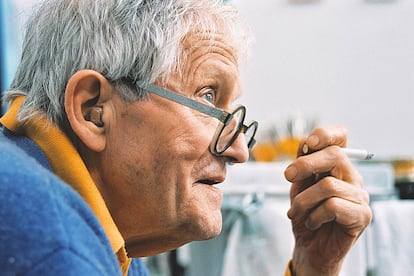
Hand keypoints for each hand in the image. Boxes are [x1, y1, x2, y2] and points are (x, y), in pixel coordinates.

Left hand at [284, 126, 371, 275]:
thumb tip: (305, 143)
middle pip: (336, 156)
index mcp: (337, 166)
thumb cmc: (305, 215)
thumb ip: (303, 164)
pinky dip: (314, 216)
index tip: (307, 144)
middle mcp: (352, 177)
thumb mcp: (299, 185)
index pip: (341, 138)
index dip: (326, 134)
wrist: (309, 248)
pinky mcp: (362, 216)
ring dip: (303, 200)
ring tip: (296, 212)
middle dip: (305, 164)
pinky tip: (312, 223)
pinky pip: (332, 207)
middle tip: (288, 176)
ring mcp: (360, 196)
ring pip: (328, 185)